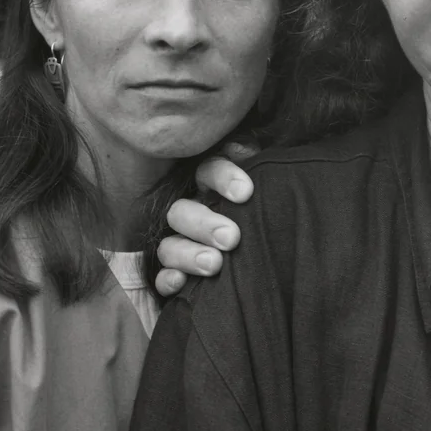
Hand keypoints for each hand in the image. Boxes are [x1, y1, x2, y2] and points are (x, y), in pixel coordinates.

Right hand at [153, 147, 256, 295]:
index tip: (246, 192)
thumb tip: (244, 148)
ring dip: (188, 254)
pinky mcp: (175, 274)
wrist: (270, 262)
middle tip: (231, 238)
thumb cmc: (265, 213)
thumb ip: (255, 167)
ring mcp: (179, 244)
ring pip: (169, 246)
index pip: (209, 170)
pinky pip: (160, 276)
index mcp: (212, 187)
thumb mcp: (264, 189)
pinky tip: (179, 282)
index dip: (223, 177)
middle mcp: (191, 213)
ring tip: (214, 264)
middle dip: (204, 224)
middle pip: (182, 212)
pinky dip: (168, 279)